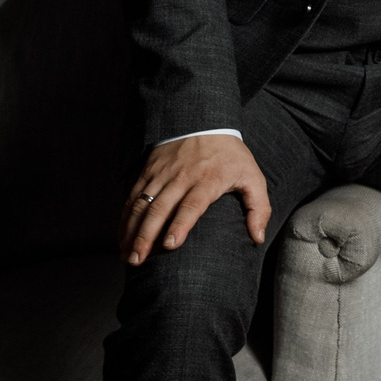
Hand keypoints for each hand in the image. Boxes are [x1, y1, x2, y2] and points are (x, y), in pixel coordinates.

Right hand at [120, 134, 271, 265]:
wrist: (205, 120)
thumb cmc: (231, 155)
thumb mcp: (252, 177)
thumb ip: (258, 208)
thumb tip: (257, 238)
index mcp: (208, 180)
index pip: (192, 205)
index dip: (180, 225)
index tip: (169, 245)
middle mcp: (182, 177)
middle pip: (160, 208)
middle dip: (146, 236)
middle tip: (137, 260)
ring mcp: (162, 173)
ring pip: (142, 204)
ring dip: (131, 231)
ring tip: (127, 255)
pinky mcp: (149, 171)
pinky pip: (133, 196)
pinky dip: (125, 217)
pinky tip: (122, 237)